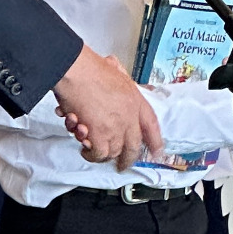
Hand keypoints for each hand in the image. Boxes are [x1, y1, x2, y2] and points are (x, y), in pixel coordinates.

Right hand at [54, 46, 162, 169]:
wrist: (76, 71)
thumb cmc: (89, 68)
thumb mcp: (114, 68)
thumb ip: (117, 74)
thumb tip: (113, 67)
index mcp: (135, 100)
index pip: (151, 125)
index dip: (155, 141)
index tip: (157, 152)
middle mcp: (129, 117)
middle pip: (134, 146)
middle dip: (127, 159)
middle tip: (122, 165)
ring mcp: (116, 128)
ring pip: (114, 152)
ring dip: (103, 154)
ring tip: (92, 150)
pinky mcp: (100, 136)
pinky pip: (99, 154)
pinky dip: (91, 154)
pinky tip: (85, 148)